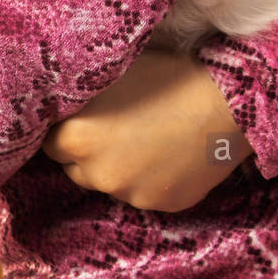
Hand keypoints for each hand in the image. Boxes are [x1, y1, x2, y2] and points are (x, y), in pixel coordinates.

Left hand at [42, 47, 251, 211]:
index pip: (51, 143)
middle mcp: (100, 174)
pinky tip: (167, 151)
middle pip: (76, 168)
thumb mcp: (114, 73)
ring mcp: (133, 195)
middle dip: (87, 151)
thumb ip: (84, 97)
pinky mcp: (162, 205)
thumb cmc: (168, 75)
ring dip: (117, 166)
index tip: (80, 117)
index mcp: (80, 138)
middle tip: (112, 125)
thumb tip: (64, 101)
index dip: (65, 128)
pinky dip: (148, 177)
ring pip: (111, 182)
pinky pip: (143, 192)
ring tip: (144, 136)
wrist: (226, 102)